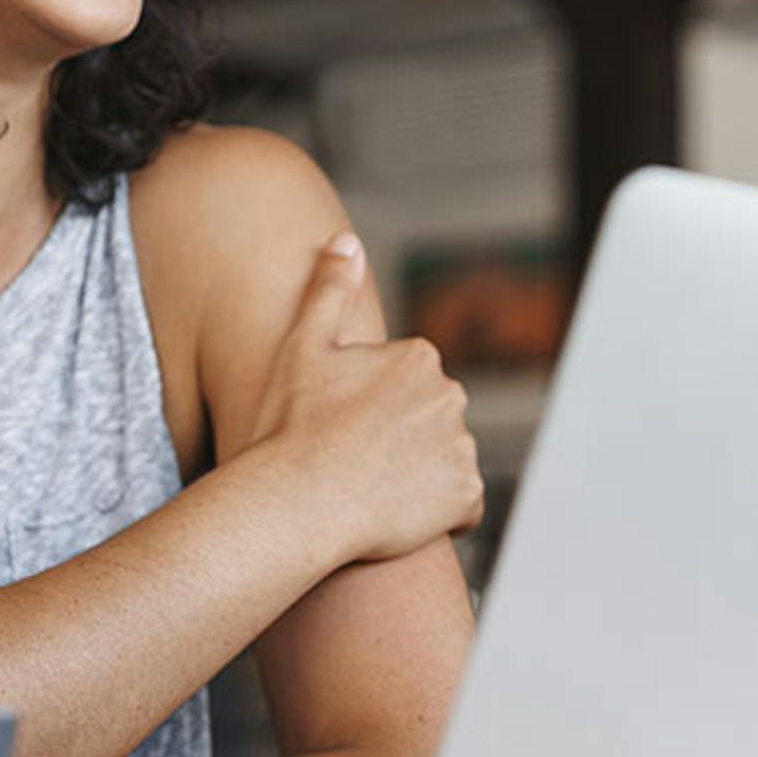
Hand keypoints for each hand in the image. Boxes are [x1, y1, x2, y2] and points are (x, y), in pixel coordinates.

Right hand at [245, 233, 483, 564]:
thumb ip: (330, 290)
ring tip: (371, 490)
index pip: (408, 386)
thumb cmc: (292, 425)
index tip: (342, 427)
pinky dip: (439, 513)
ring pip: (445, 461)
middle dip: (403, 439)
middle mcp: (451, 396)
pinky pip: (461, 506)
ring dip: (421, 476)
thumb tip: (347, 240)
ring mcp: (462, 447)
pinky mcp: (465, 495)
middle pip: (431, 421)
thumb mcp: (302, 347)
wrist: (297, 501)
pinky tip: (397, 516)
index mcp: (419, 357)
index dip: (374, 410)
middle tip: (355, 461)